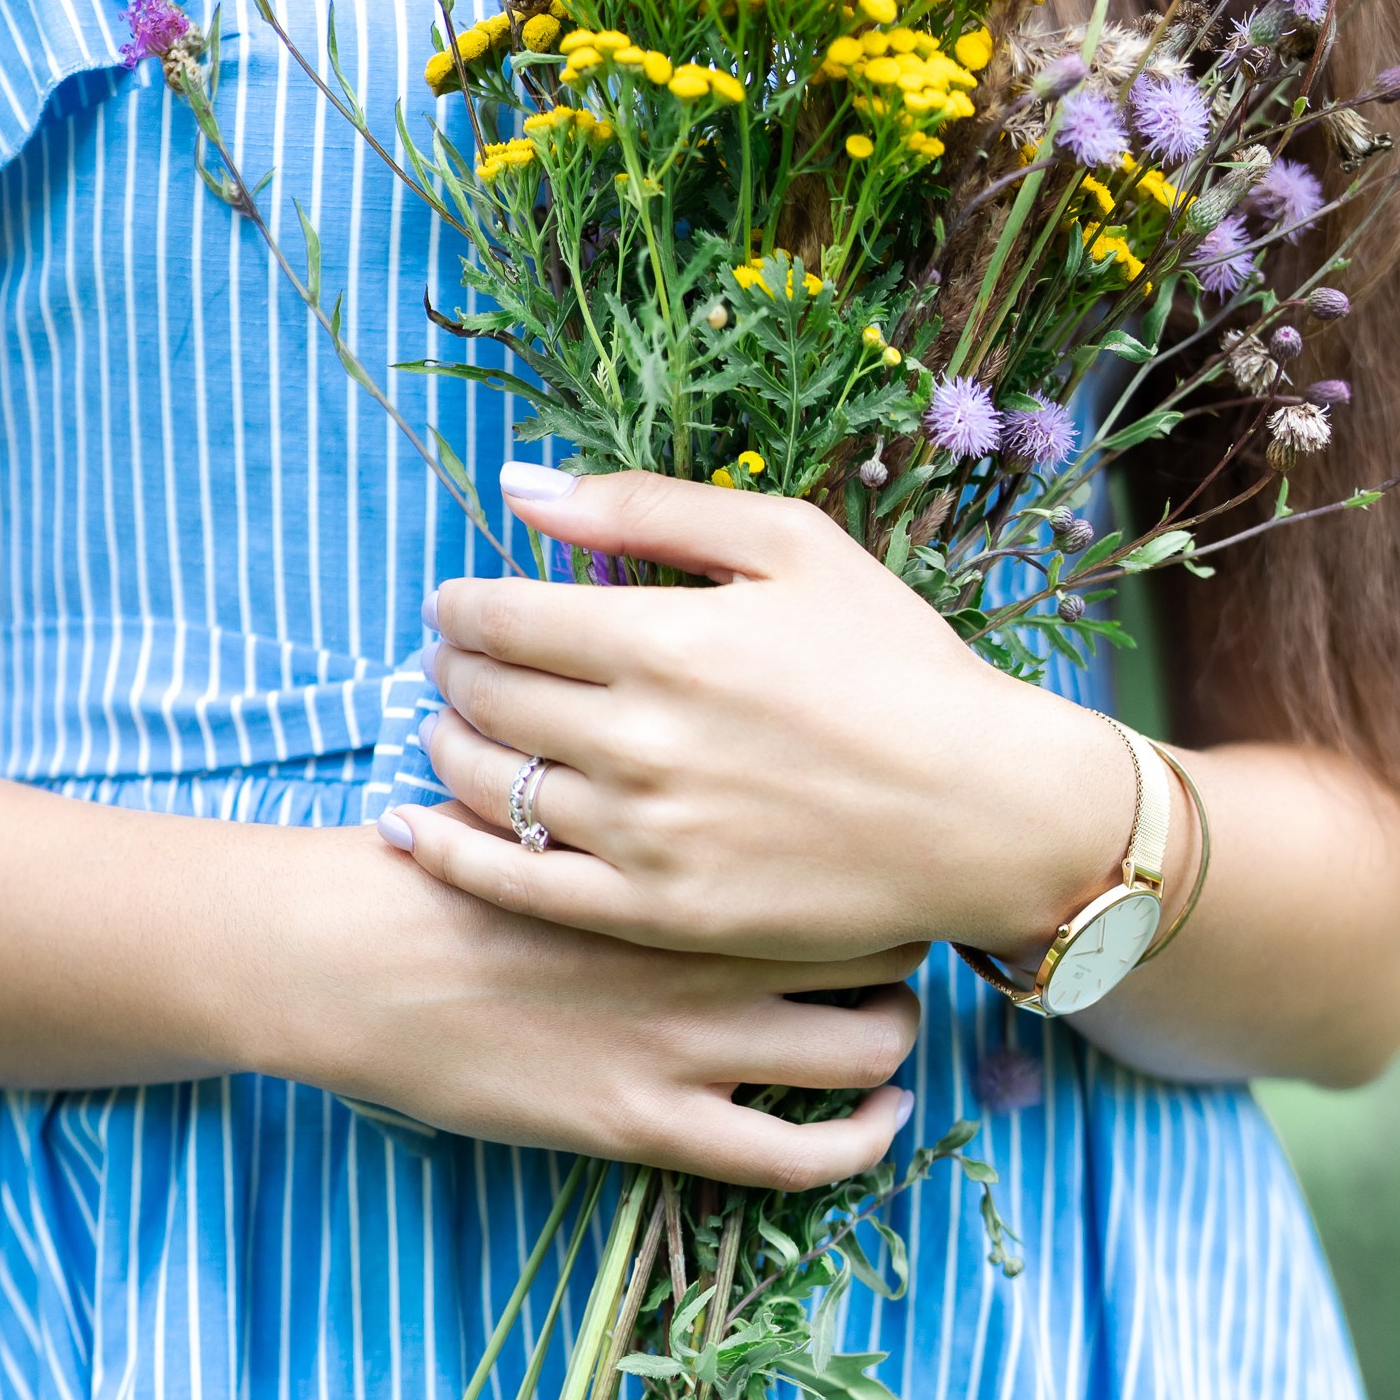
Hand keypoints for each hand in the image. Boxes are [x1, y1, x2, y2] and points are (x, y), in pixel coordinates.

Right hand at [234, 823, 920, 1187]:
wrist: (349, 957)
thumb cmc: (437, 869)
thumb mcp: (554, 792)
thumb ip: (633, 784)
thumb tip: (686, 745)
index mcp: (689, 855)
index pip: (846, 852)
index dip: (882, 861)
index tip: (878, 862)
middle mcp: (709, 947)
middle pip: (883, 943)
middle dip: (904, 946)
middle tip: (893, 949)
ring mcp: (687, 1043)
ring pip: (868, 1047)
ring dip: (894, 1040)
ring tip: (885, 1034)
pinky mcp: (647, 1123)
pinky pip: (798, 1156)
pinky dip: (861, 1143)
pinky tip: (875, 1122)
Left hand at [414, 463, 1135, 969]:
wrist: (985, 812)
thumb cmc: (898, 666)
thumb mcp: (792, 547)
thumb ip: (647, 508)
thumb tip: (520, 485)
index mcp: (667, 638)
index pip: (501, 615)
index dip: (460, 608)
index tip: (457, 608)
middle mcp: (641, 739)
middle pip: (484, 698)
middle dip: (451, 673)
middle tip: (452, 667)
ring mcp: (644, 835)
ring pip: (487, 789)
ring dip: (447, 752)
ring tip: (451, 733)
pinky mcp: (656, 914)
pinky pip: (515, 886)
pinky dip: (449, 854)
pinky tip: (415, 829)